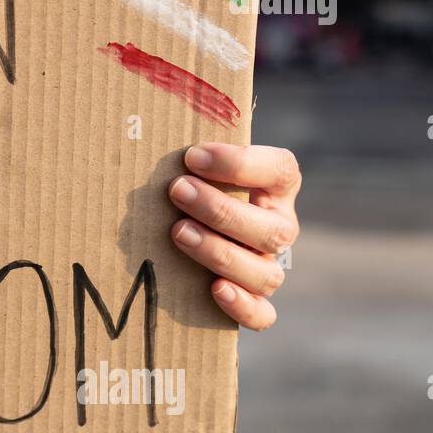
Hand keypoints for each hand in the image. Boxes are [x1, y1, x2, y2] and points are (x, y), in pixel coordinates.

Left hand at [168, 143, 300, 330]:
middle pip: (271, 228)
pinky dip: (242, 306)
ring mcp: (268, 266)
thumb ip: (191, 146)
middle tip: (177, 190)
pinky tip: (215, 289)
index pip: (280, 169)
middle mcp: (279, 227)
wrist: (184, 222)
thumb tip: (152, 117)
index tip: (193, 155)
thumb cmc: (188, 181)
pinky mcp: (254, 302)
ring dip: (220, 252)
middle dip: (220, 209)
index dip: (240, 163)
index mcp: (276, 186)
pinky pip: (262, 315)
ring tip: (178, 232)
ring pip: (264, 272)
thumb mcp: (195, 160)